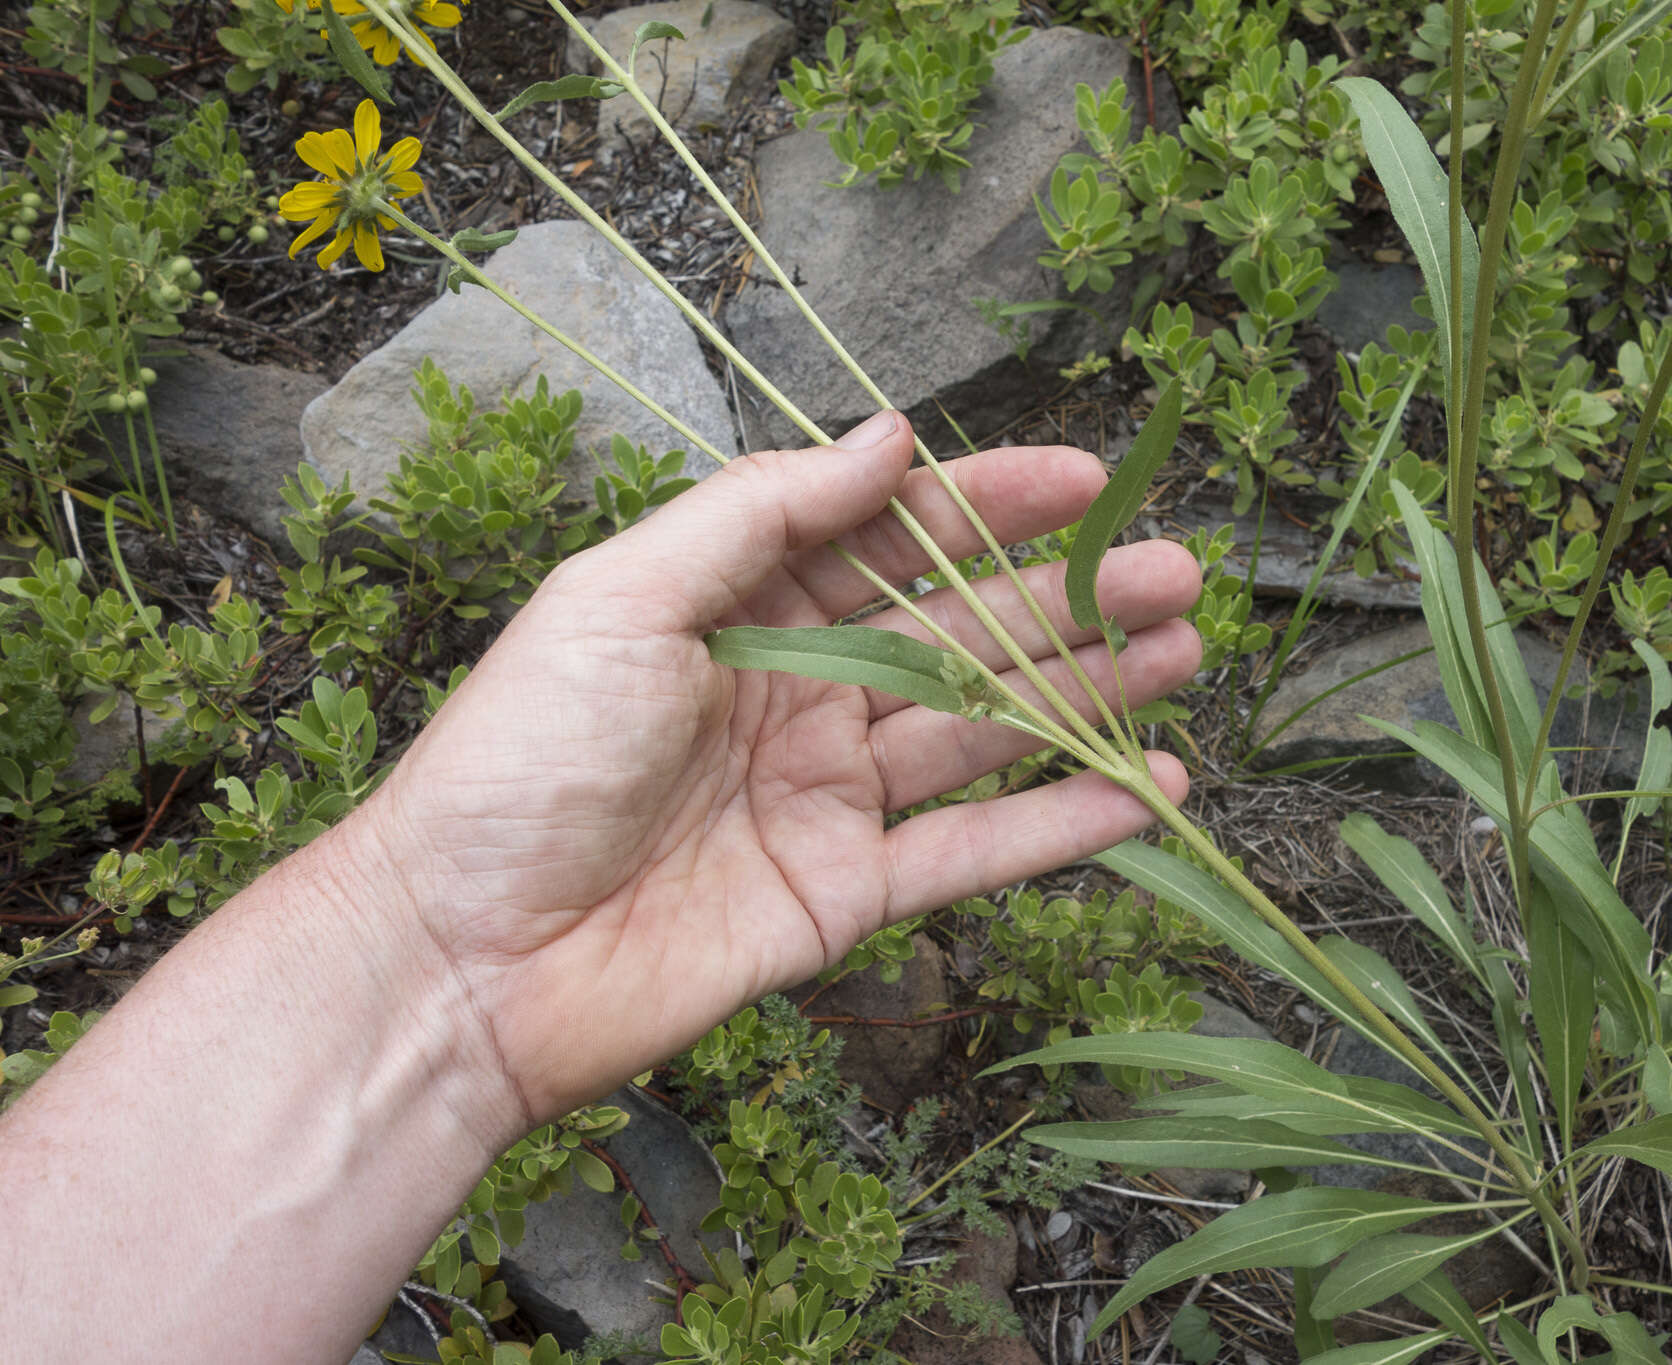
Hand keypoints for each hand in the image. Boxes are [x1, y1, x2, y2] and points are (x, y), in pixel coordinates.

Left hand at [356, 411, 1202, 1131]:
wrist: (463, 958)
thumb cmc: (520, 758)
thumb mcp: (622, 597)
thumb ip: (762, 513)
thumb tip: (890, 438)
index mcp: (744, 609)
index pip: (894, 538)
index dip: (993, 503)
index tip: (1090, 479)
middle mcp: (799, 694)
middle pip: (961, 633)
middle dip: (1071, 599)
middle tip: (1179, 574)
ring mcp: (827, 798)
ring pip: (985, 733)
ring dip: (1088, 695)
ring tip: (1185, 655)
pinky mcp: (846, 897)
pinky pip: (973, 854)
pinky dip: (1061, 825)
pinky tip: (1149, 792)